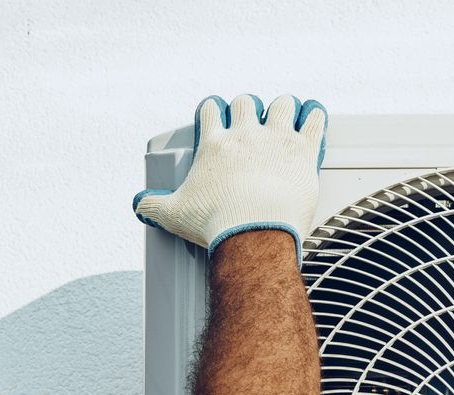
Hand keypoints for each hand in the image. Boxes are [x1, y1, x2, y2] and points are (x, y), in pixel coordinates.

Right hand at [133, 94, 327, 254]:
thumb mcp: (175, 215)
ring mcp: (277, 140)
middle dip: (248, 109)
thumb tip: (139, 205)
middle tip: (251, 120)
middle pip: (246, 103)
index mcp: (215, 143)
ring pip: (282, 105)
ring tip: (285, 116)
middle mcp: (246, 134)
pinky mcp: (304, 151)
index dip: (213, 110)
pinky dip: (315, 116)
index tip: (216, 115)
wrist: (254, 233)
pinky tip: (314, 117)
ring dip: (283, 108)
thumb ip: (154, 206)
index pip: (210, 110)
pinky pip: (314, 120)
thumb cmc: (217, 223)